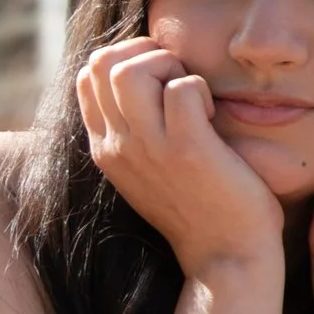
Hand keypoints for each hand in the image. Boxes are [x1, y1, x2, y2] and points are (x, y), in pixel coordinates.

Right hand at [77, 36, 283, 278]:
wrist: (224, 259)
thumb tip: (144, 79)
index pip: (89, 75)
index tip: (160, 83)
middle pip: (102, 63)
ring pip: (132, 70)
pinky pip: (182, 89)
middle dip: (145, 54)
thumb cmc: (198, 209)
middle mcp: (117, 146)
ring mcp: (148, 149)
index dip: (126, 60)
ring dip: (169, 67)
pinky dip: (200, 88)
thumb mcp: (148, 170)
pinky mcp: (187, 150)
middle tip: (177, 82)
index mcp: (105, 148)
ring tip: (191, 96)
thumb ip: (135, 131)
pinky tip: (211, 116)